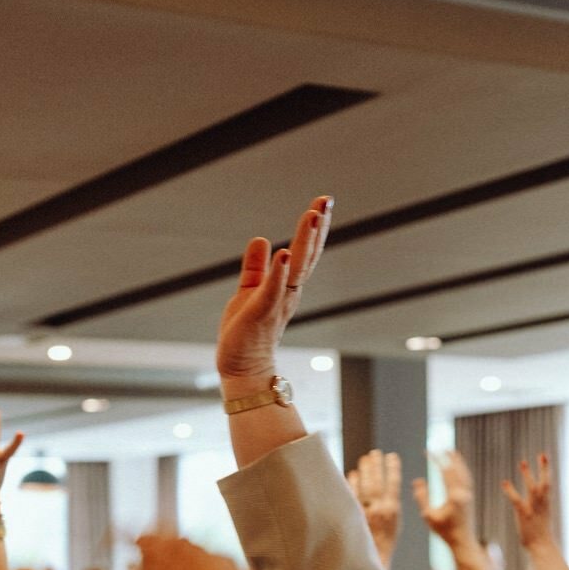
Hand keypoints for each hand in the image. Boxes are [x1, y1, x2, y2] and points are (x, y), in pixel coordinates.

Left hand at [216, 196, 332, 396]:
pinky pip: (272, 290)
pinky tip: (282, 253)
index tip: (323, 203)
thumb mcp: (250, 291)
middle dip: (316, 228)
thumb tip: (262, 239)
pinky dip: (278, 272)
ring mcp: (276, 302)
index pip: (303, 252)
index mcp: (285, 285)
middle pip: (306, 255)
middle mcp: (287, 292)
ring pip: (295, 268)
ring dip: (304, 242)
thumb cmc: (246, 332)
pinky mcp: (261, 313)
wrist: (242, 368)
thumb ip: (256, 267)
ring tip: (312, 216)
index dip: (313, 228)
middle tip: (326, 201)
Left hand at [346, 449, 401, 556]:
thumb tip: (388, 486)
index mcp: (392, 510)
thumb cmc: (385, 541)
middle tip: (374, 453)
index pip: (393, 483)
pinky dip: (352, 483)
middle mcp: (379, 509)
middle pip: (377, 481)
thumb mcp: (395, 523)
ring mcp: (364, 512)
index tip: (392, 456)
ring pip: (364, 486)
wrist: (373, 560)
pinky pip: (351, 495)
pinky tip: (353, 474)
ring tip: (365, 459)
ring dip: (365, 471)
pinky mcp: (352, 517)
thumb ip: (392, 504)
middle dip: (376, 465)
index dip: (392, 468)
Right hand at [412, 450, 475, 544]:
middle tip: (440, 446)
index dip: (435, 460)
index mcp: (454, 496)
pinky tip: (457, 468)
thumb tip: (417, 480)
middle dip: (448, 456)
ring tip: (451, 452)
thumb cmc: (444, 532)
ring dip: (457, 461)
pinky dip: (462, 470)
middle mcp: (464, 493)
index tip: (426, 451)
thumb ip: (422, 497)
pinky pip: (467, 479)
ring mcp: (469, 495)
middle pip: (457, 468)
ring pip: (464, 472)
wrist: (463, 542)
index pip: (444, 471)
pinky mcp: (470, 498)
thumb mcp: (428, 516)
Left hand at [500, 454, 555, 548]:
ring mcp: (533, 508)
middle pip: (545, 482)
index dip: (546, 470)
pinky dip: (510, 490)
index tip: (544, 457)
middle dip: (544, 468)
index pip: (547, 484)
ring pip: (533, 488)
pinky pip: (517, 500)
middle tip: (542, 454)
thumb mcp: (540, 522)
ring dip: (528, 474)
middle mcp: (541, 504)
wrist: (542, 548)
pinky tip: (504, 483)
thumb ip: (537, 512)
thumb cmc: (541, 538)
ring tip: (523, 462)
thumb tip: (533, 510)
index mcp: (546, 505)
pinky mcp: (524, 514)